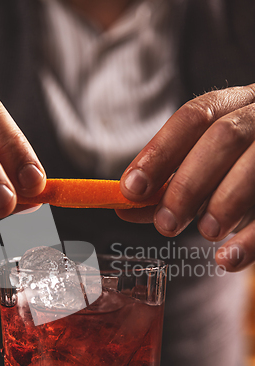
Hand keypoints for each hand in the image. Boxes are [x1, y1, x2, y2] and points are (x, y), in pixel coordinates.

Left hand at [117, 85, 254, 271]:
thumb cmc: (237, 170)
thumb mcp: (204, 172)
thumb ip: (167, 187)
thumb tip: (124, 207)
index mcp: (234, 105)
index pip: (193, 117)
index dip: (159, 152)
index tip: (131, 189)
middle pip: (224, 137)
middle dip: (188, 183)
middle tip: (167, 224)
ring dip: (225, 201)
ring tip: (206, 233)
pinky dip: (253, 238)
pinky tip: (229, 259)